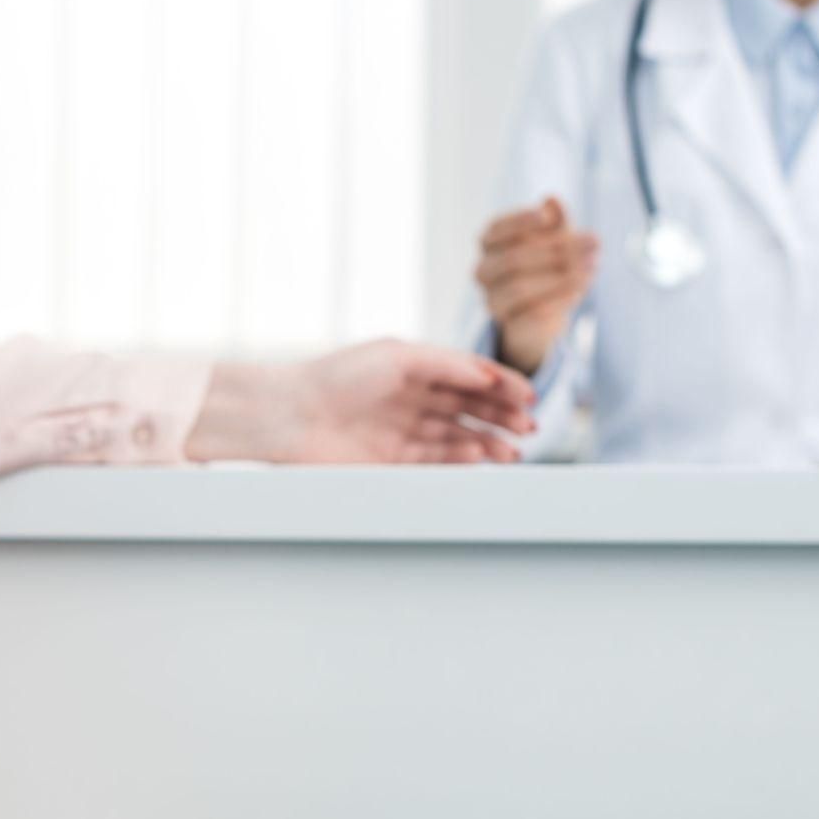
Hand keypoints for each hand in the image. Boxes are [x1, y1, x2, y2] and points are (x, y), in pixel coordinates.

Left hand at [184, 339, 535, 464]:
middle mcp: (410, 399)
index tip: (529, 397)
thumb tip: (487, 374)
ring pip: (457, 436)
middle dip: (502, 416)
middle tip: (529, 427)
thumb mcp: (396, 357)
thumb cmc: (335, 379)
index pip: (469, 376)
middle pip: (468, 407)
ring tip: (511, 451)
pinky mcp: (391, 461)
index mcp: (412, 368)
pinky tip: (479, 457)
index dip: (502, 386)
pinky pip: (435, 460)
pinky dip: (460, 458)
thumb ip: (445, 364)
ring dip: (487, 442)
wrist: (289, 417)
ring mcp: (402, 430)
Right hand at [475, 196, 597, 374]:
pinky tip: (580, 289)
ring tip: (590, 268)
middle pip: (514, 259)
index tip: (545, 217)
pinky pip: (533, 313)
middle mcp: (485, 271)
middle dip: (557, 250)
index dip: (519, 222)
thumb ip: (555, 220)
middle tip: (593, 242)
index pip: (497, 229)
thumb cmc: (547, 265)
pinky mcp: (510, 326)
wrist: (543, 313)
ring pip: (520, 288)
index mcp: (490, 244)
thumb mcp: (556, 238)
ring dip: (560, 277)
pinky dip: (560, 299)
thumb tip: (552, 199)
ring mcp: (494, 301)